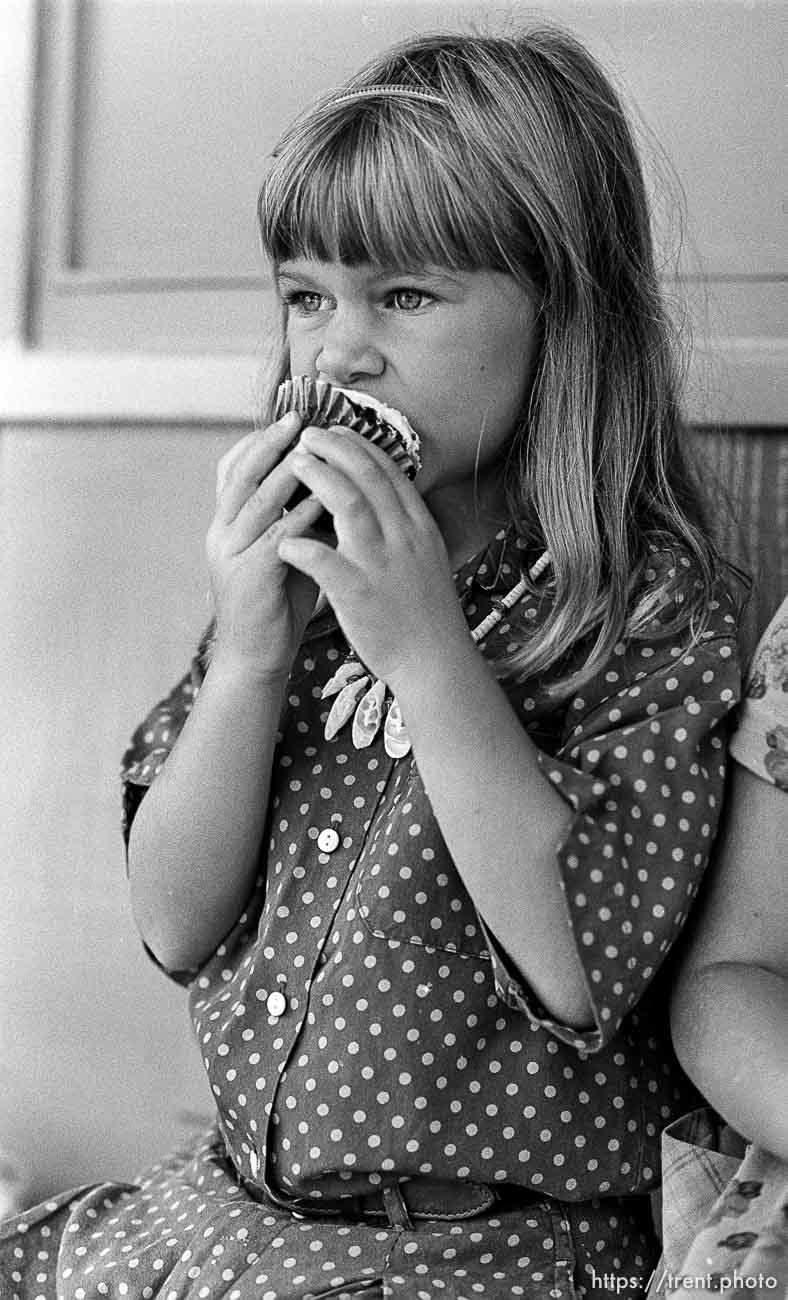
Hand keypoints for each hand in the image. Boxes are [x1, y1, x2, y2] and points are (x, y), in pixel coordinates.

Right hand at [206, 412, 325, 678]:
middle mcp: (221, 533)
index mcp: (226, 523)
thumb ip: (295, 514)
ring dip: (288, 470)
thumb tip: (328, 477)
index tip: (292, 417)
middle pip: (241, 474)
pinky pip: (277, 536)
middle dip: (270, 443)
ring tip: (316, 448)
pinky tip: (327, 500)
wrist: (256, 657)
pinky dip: (302, 514)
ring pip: (257, 500)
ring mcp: (230, 554)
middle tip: (300, 419)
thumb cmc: (278, 601)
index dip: (260, 440)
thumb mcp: (284, 548)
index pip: (234, 467)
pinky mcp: (248, 578)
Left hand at [276, 425, 469, 686]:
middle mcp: (404, 537)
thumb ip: (404, 526)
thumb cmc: (425, 613)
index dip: (358, 445)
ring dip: (318, 477)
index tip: (335, 430)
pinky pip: (324, 560)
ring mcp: (382, 563)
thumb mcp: (426, 558)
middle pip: (367, 475)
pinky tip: (284, 540)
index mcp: (419, 526)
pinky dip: (301, 545)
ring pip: (348, 504)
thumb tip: (382, 497)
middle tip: (306, 435)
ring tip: (295, 464)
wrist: (436, 661)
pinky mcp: (359, 594)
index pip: (388, 471)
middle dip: (334, 448)